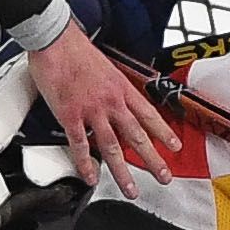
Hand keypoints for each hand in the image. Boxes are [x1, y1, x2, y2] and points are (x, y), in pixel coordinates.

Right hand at [27, 20, 179, 190]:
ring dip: (122, 172)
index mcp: (121, 88)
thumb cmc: (76, 49)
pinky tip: (90, 176)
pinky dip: (85, 163)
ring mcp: (91, 110)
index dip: (164, 133)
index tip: (174, 147)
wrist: (55, 39)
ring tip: (131, 189)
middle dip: (153, 160)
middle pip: (137, 136)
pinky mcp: (70, 115)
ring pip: (112, 147)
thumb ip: (112, 87)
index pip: (149, 115)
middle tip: (164, 177)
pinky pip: (80, 144)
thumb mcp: (105, 67)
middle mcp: (111, 101)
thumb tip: (116, 99)